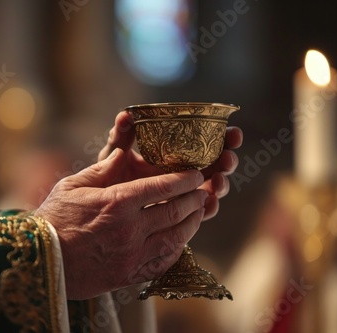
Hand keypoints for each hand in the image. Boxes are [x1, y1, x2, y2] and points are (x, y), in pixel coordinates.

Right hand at [35, 150, 206, 299]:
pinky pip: (164, 261)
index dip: (185, 179)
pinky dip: (178, 248)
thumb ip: (101, 169)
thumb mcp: (73, 186)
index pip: (163, 186)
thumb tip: (121, 154)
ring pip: (176, 237)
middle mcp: (130, 229)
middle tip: (202, 190)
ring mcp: (132, 255)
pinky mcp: (130, 275)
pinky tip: (180, 239)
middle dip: (195, 198)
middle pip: (176, 211)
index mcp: (117, 202)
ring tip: (198, 212)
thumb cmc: (53, 219)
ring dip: (192, 222)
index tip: (195, 174)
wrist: (42, 260)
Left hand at [99, 111, 242, 220]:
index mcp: (177, 152)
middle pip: (218, 164)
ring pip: (214, 188)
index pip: (208, 141)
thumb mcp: (114, 154)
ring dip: (221, 184)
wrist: (103, 206)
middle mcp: (187, 172)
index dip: (225, 136)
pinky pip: (201, 212)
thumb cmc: (112, 174)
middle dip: (228, 160)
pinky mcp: (182, 213)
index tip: (233, 132)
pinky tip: (208, 203)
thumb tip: (125, 115)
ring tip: (218, 181)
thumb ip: (121, 136)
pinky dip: (208, 207)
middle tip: (228, 158)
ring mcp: (186, 193)